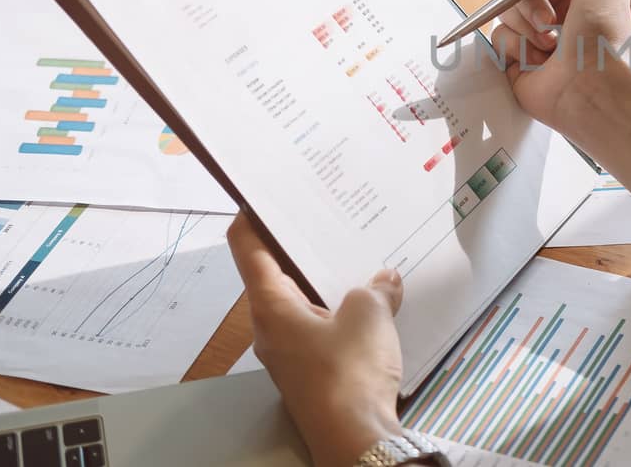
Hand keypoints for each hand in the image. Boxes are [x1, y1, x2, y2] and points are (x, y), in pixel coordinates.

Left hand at [228, 214, 404, 466]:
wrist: (355, 438)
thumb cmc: (350, 371)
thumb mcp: (370, 314)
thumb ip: (375, 288)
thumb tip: (384, 280)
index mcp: (270, 305)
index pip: (246, 247)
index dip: (253, 216)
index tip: (267, 193)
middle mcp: (270, 327)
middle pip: (274, 272)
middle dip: (300, 245)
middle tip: (326, 218)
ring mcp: (288, 352)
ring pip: (300, 302)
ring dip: (324, 280)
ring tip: (356, 255)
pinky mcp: (310, 371)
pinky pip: (319, 327)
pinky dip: (337, 310)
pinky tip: (368, 303)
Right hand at [490, 0, 630, 126]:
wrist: (593, 87)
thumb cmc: (604, 34)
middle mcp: (560, 9)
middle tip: (549, 16)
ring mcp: (537, 34)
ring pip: (507, 10)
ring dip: (528, 24)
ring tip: (552, 43)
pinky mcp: (519, 58)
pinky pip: (499, 37)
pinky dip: (517, 46)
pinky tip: (540, 61)